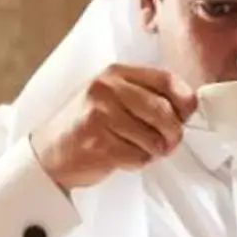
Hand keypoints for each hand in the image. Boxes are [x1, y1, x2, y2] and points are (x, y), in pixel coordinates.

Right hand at [30, 63, 195, 190]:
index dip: (185, 100)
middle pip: (163, 111)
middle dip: (174, 133)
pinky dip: (139, 162)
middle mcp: (106, 89)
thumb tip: (188, 108)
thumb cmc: (86, 126)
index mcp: (115, 73)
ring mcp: (99, 115)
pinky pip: (138, 157)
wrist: (49, 152)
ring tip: (139, 149)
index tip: (187, 115)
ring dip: (154, 151)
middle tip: (170, 143)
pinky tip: (123, 157)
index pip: (166, 79)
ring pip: (153, 138)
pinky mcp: (97, 143)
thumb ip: (144, 96)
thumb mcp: (111, 98)